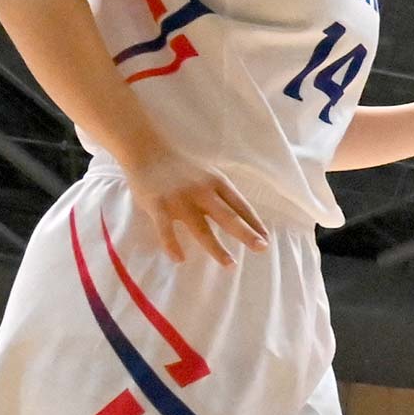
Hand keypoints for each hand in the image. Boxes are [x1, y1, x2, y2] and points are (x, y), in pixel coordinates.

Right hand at [124, 141, 269, 265]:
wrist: (147, 150)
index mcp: (216, 182)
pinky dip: (172, 245)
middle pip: (228, 216)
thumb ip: (220, 194)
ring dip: (217, 248)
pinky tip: (179, 259)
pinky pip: (166, 229)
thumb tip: (240, 216)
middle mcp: (201, 191)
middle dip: (246, 233)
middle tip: (262, 248)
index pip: (240, 205)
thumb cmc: (181, 167)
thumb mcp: (207, 175)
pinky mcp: (158, 205)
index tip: (266, 238)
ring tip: (230, 264)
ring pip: (201, 228)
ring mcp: (179, 199)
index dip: (254, 222)